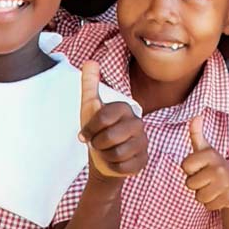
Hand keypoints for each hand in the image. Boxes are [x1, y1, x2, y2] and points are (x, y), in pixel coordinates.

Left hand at [80, 60, 147, 177]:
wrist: (102, 158)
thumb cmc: (97, 131)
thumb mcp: (89, 107)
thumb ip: (90, 84)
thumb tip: (90, 61)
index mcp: (124, 108)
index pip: (104, 116)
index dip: (90, 128)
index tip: (84, 135)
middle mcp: (138, 123)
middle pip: (110, 136)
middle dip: (97, 144)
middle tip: (97, 143)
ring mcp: (143, 142)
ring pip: (117, 153)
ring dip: (105, 156)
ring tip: (106, 152)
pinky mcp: (143, 160)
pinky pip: (124, 167)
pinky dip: (113, 166)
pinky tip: (114, 161)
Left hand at [181, 115, 228, 210]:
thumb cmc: (215, 166)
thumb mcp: (206, 150)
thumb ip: (197, 134)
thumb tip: (195, 115)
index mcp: (211, 155)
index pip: (185, 166)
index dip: (189, 169)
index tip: (199, 166)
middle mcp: (219, 169)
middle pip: (189, 183)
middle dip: (195, 184)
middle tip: (207, 178)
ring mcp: (224, 185)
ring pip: (197, 196)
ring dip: (202, 194)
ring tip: (212, 187)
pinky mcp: (227, 200)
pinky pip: (206, 206)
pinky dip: (210, 203)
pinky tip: (217, 195)